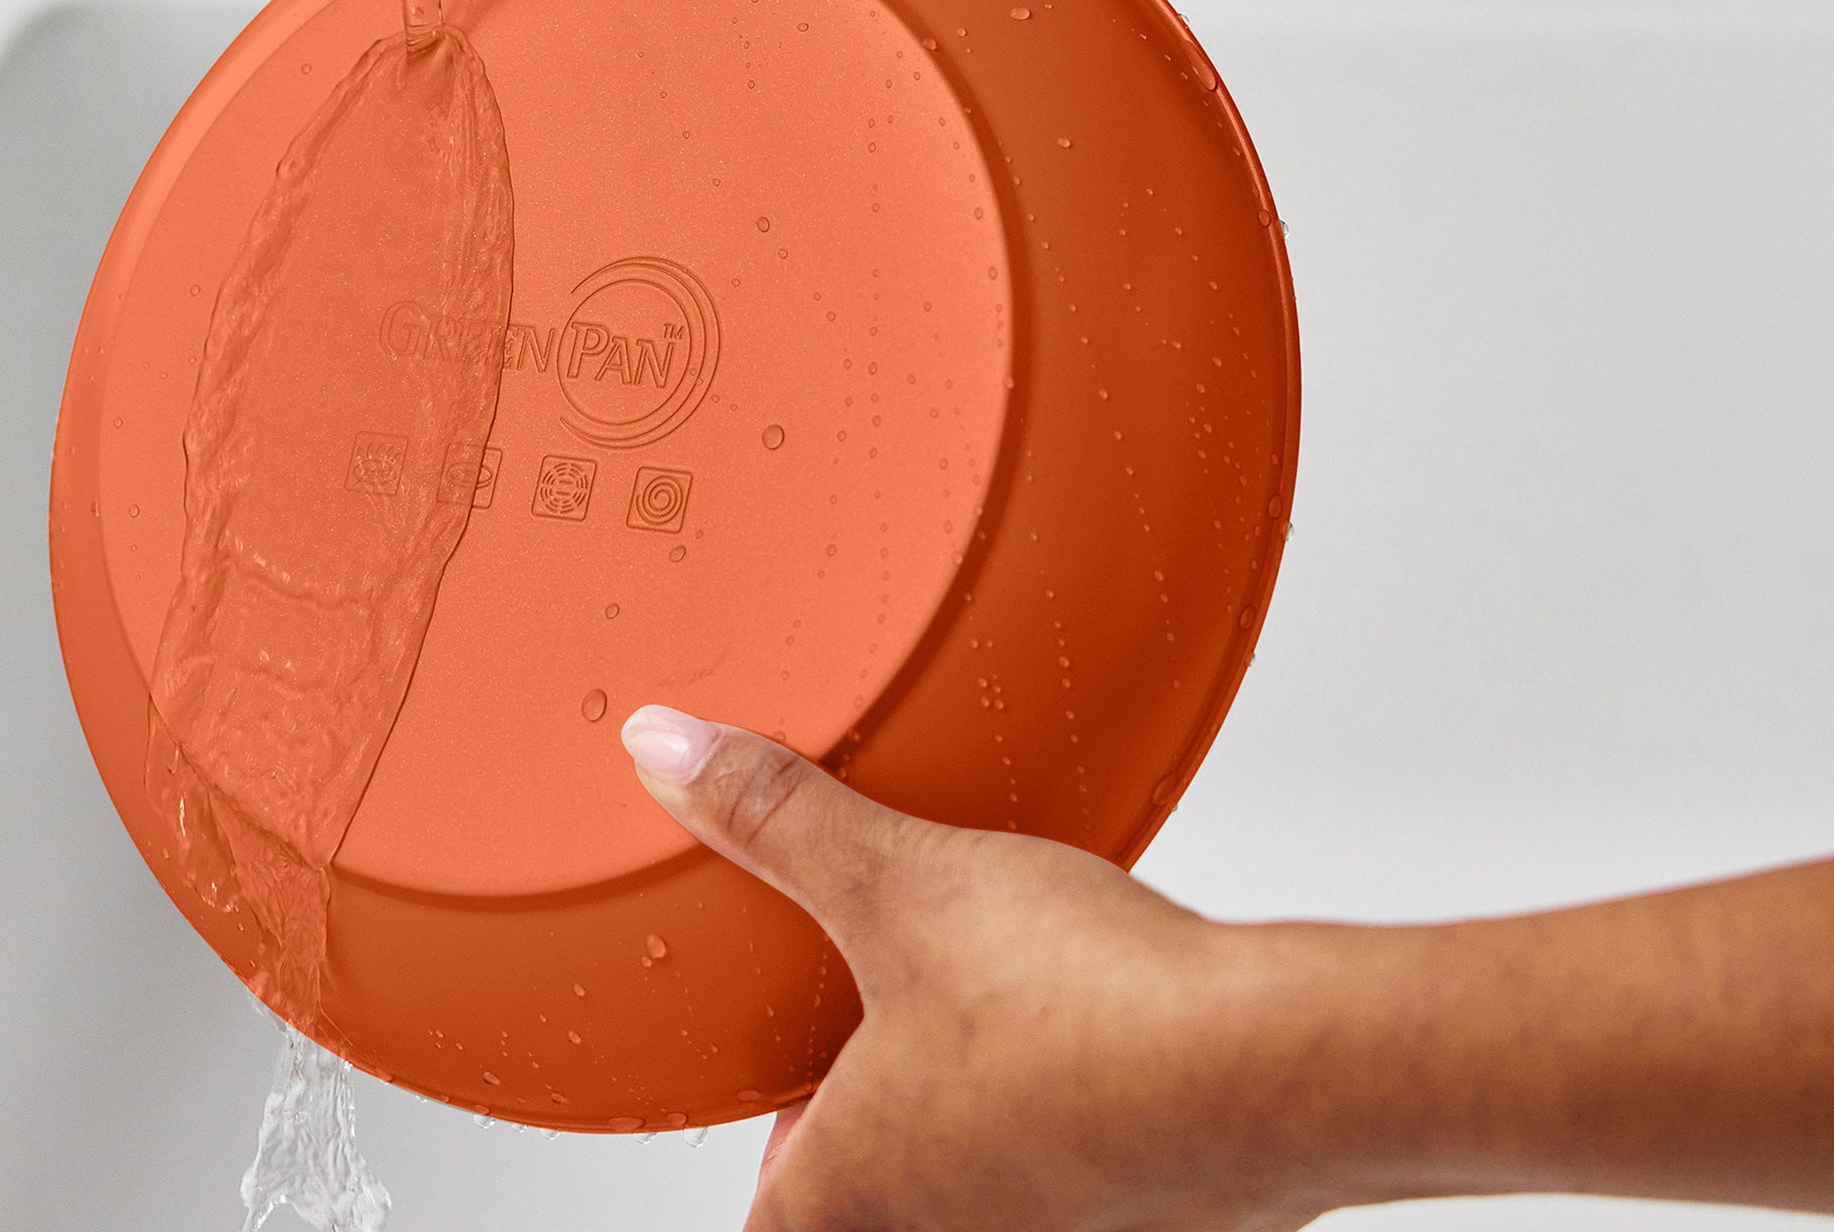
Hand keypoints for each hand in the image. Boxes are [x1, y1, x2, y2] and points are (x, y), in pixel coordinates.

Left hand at [620, 706, 1833, 1230]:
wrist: (1274, 1063)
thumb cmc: (1084, 1010)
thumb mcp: (896, 881)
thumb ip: (774, 817)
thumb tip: (661, 751)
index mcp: (862, 1191)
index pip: (768, 1216)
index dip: (767, 1157)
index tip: (771, 1112)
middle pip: (870, 1203)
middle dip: (868, 1122)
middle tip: (872, 1027)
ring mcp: (1061, 1229)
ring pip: (983, 1183)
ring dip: (975, 1107)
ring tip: (985, 1004)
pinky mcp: (1152, 1208)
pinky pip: (1078, 1165)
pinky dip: (1068, 1097)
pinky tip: (1092, 1016)